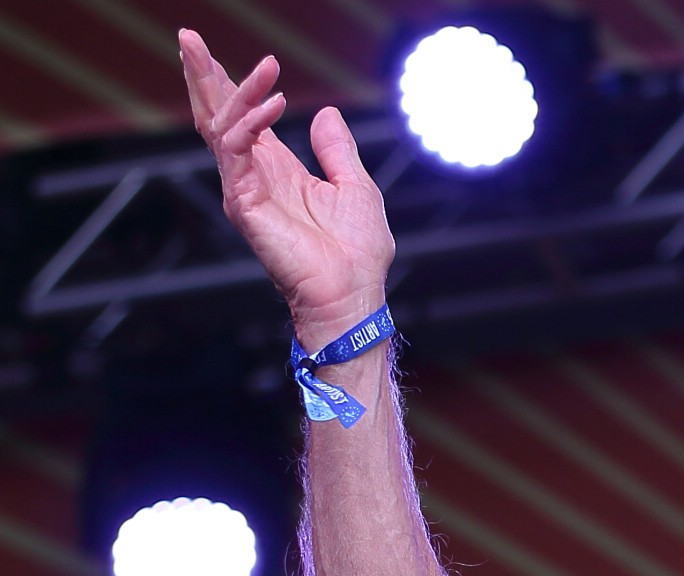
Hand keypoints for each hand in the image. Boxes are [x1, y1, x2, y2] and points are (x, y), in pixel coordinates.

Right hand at [179, 30, 394, 344]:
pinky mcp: (243, 202)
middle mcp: (254, 176)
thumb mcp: (356, 187)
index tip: (224, 53)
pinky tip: (271, 102)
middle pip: (217, 115)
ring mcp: (244, 189)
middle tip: (189, 37)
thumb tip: (325, 113)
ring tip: (224, 53)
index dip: (234, 85)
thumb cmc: (358, 252)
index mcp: (278, 171)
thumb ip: (336, 150)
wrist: (353, 294)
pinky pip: (236, 149)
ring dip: (224, 87)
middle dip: (203, 76)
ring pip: (219, 125)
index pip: (243, 119)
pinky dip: (251, 121)